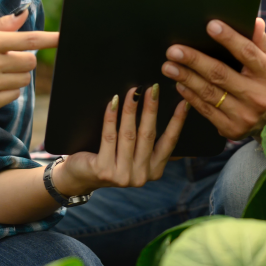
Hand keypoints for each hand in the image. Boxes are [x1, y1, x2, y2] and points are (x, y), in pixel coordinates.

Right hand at [0, 9, 58, 113]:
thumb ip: (2, 25)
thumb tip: (26, 14)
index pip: (27, 39)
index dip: (49, 39)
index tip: (63, 38)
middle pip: (30, 62)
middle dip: (25, 59)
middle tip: (9, 58)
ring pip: (24, 80)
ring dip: (17, 75)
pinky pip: (14, 95)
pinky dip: (9, 90)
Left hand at [53, 85, 187, 195]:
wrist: (81, 177)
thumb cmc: (111, 158)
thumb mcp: (134, 155)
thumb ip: (148, 143)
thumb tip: (160, 111)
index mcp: (154, 171)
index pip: (169, 142)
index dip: (177, 121)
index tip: (184, 102)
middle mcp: (141, 176)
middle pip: (148, 135)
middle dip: (151, 109)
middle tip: (153, 88)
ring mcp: (122, 175)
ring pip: (129, 134)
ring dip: (131, 109)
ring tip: (133, 91)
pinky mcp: (104, 170)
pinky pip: (109, 137)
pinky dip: (111, 117)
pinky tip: (113, 102)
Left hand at [161, 17, 265, 139]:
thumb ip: (260, 41)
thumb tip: (254, 21)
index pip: (247, 53)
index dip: (229, 39)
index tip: (210, 25)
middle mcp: (257, 96)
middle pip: (221, 74)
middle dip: (194, 61)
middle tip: (174, 50)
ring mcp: (244, 115)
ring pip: (209, 93)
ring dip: (186, 78)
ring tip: (169, 66)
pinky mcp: (231, 129)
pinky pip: (206, 110)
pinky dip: (190, 96)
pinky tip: (179, 83)